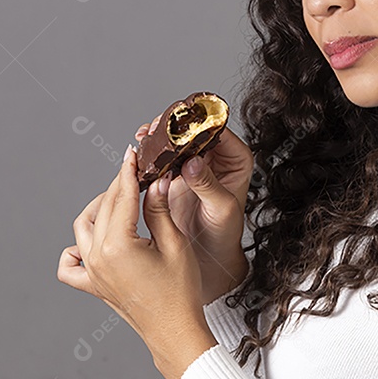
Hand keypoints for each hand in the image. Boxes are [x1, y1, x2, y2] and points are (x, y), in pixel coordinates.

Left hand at [57, 144, 213, 369]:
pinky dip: (75, 249)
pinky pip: (70, 264)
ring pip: (83, 228)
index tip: (132, 154)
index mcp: (118, 245)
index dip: (129, 172)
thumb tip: (156, 182)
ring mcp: (92, 272)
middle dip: (118, 185)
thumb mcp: (175, 244)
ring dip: (99, 209)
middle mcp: (98, 257)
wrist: (174, 330)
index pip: (122, 197)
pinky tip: (94, 240)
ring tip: (120, 199)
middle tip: (135, 172)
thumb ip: (159, 210)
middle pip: (104, 208)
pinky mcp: (93, 285)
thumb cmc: (180, 292)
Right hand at [135, 114, 252, 300]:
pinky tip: (141, 152)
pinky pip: (164, 157)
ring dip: (160, 137)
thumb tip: (193, 162)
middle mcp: (217, 157)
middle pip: (195, 130)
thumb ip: (209, 185)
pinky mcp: (176, 174)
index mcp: (236, 159)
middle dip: (174, 126)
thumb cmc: (225, 233)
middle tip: (157, 128)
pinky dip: (152, 153)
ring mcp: (195, 164)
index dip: (200, 124)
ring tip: (146, 136)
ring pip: (177, 140)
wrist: (210, 254)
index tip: (181, 125)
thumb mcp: (222, 209)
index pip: (219, 131)